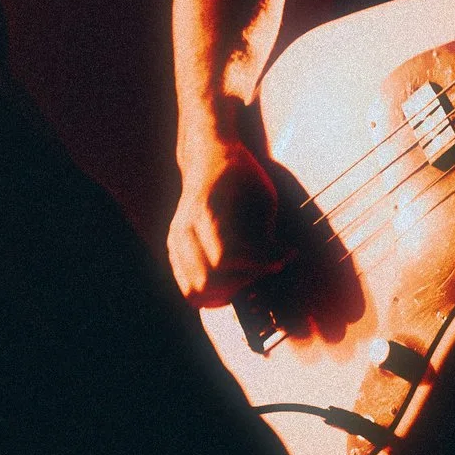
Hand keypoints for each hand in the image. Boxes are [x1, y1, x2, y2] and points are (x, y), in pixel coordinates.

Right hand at [167, 126, 287, 303]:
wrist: (207, 158)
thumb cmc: (241, 176)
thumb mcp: (263, 196)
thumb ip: (266, 232)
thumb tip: (277, 262)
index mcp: (207, 212)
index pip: (224, 258)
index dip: (257, 267)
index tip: (281, 259)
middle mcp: (185, 228)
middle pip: (207, 281)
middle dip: (241, 282)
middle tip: (263, 270)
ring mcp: (176, 241)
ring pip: (193, 291)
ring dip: (224, 294)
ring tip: (247, 280)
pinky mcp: (174, 250)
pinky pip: (188, 288)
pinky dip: (211, 295)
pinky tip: (231, 284)